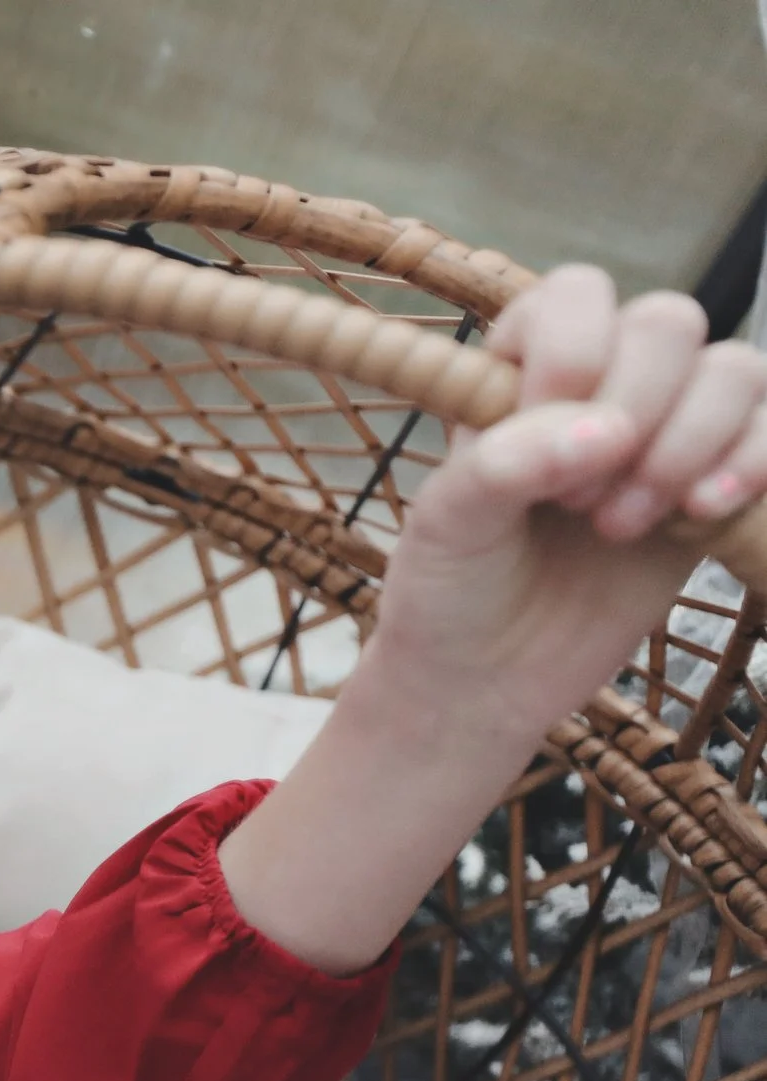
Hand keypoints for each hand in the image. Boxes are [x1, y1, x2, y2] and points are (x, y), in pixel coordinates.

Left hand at [219, 268, 766, 974]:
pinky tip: (697, 521)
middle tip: (578, 504)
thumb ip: (505, 463)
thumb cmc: (450, 592)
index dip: (573, 357)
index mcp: (517, 368)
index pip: (577, 296)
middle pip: (670, 323)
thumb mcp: (445, 525)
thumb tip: (603, 429)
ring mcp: (664, 431)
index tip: (537, 439)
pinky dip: (752, 467)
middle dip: (637, 410)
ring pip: (735, 369)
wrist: (486, 683)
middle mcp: (599, 384)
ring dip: (689, 446)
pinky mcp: (714, 485)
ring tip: (622, 525)